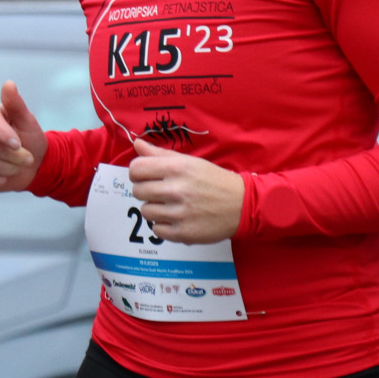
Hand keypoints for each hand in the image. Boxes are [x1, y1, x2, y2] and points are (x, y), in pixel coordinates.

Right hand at [0, 81, 47, 192]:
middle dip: (12, 156)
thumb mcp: (28, 121)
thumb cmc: (29, 139)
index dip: (3, 134)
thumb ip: (16, 104)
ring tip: (18, 167)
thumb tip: (8, 83)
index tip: (18, 144)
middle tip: (27, 158)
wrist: (31, 164)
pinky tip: (5, 177)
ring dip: (7, 169)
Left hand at [127, 138, 243, 243]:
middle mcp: (176, 189)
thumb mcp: (190, 162)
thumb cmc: (213, 180)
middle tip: (161, 192)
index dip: (138, 173)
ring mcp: (180, 213)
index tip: (147, 177)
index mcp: (176, 168)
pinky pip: (157, 230)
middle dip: (145, 191)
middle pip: (137, 191)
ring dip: (155, 209)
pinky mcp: (183, 233)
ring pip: (145, 211)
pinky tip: (177, 219)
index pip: (136, 169)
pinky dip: (164, 226)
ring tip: (170, 206)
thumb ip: (160, 154)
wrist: (242, 205)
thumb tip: (136, 144)